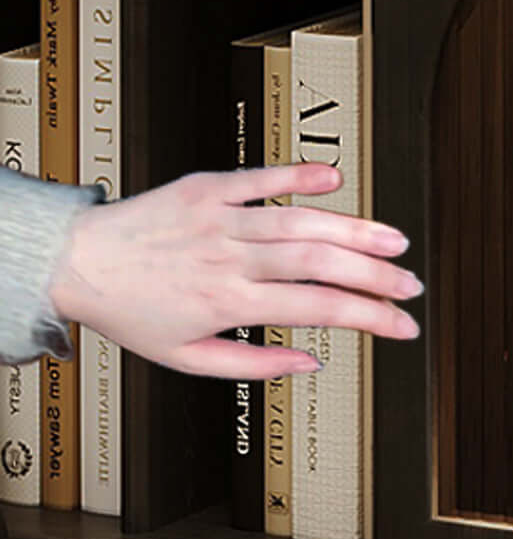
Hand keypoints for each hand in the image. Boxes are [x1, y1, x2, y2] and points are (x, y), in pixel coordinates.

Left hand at [47, 163, 421, 378]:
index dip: (370, 318)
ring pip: (301, 220)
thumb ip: (254, 365)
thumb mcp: (187, 359)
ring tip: (395, 239)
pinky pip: (261, 175)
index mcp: (229, 302)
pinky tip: (335, 176)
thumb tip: (312, 362)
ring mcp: (222, 217)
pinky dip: (301, 173)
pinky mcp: (209, 186)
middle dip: (376, 274)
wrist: (76, 262)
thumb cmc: (130, 312)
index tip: (402, 326)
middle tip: (411, 283)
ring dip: (355, 228)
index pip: (318, 309)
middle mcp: (231, 257)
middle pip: (320, 261)